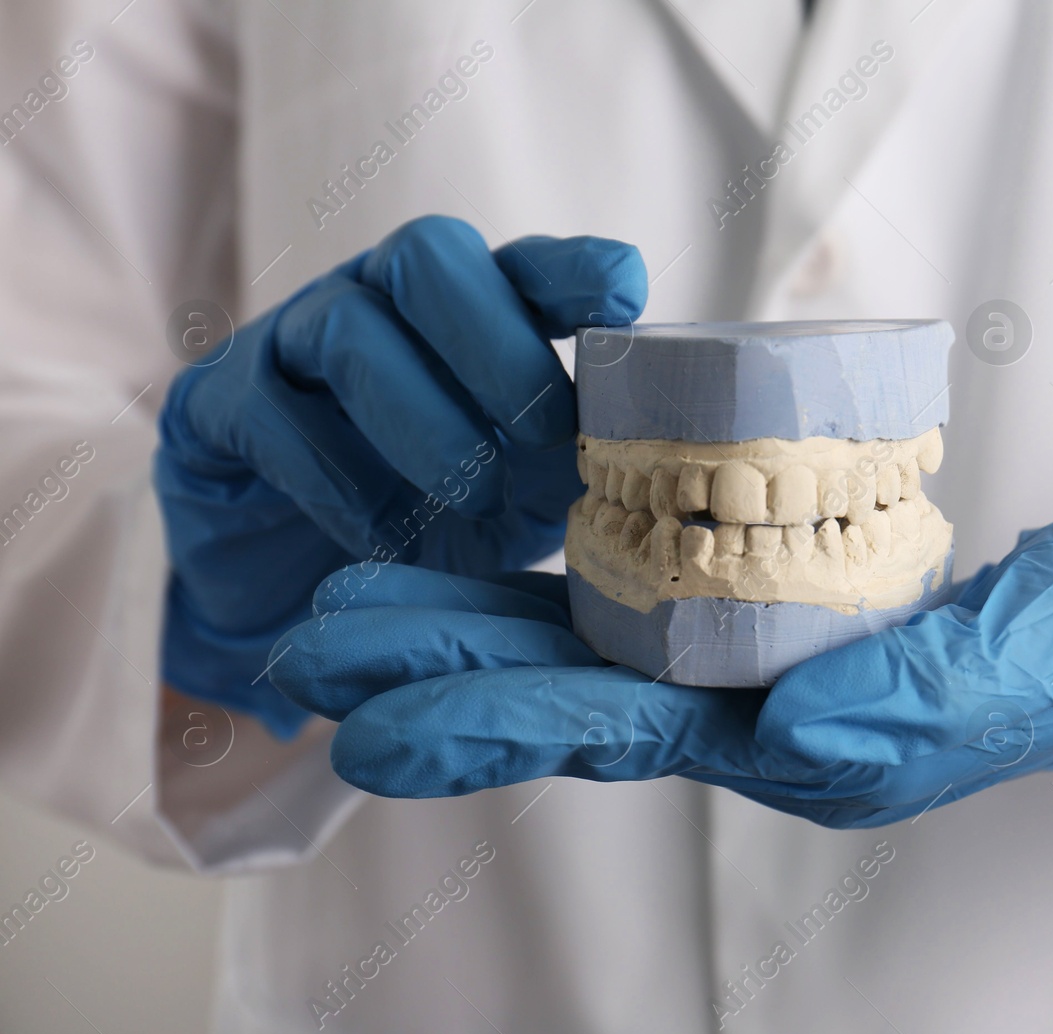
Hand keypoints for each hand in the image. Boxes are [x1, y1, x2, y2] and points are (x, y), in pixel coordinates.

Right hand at [156, 216, 644, 737]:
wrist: (289, 585)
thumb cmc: (428, 523)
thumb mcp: (519, 496)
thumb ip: (571, 464)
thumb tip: (662, 475)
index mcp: (467, 317)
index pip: (524, 267)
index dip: (575, 270)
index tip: (627, 294)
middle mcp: (380, 303)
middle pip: (429, 257)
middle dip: (498, 346)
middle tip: (548, 439)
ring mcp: (292, 342)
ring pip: (349, 328)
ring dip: (425, 418)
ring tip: (476, 499)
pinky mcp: (218, 404)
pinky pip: (268, 410)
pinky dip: (334, 475)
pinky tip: (379, 532)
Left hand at [267, 500, 1052, 826]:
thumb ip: (936, 697)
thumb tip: (800, 733)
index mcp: (828, 744)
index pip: (636, 733)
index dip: (500, 720)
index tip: (376, 717)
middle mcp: (786, 716)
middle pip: (586, 697)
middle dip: (447, 675)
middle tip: (316, 652)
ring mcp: (788, 665)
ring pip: (605, 648)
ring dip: (482, 629)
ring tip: (365, 610)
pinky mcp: (805, 609)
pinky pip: (664, 595)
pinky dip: (569, 586)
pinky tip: (501, 563)